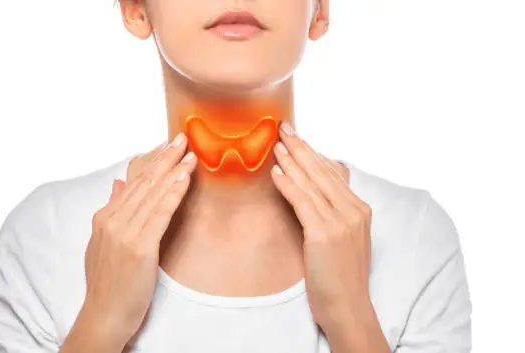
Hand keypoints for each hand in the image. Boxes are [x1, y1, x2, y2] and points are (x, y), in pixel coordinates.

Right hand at [79, 133, 196, 347]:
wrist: (104, 314)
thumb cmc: (107, 282)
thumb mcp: (102, 243)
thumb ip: (111, 210)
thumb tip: (118, 184)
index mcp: (104, 218)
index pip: (133, 183)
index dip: (152, 162)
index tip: (168, 146)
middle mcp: (112, 221)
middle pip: (143, 183)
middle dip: (165, 158)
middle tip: (182, 137)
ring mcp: (125, 233)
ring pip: (152, 194)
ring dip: (173, 170)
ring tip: (189, 152)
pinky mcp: (140, 247)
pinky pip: (160, 214)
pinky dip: (173, 193)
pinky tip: (184, 177)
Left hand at [270, 121, 372, 329]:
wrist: (348, 306)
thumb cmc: (341, 276)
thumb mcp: (346, 239)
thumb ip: (336, 213)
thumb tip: (316, 190)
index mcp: (360, 210)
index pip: (333, 173)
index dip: (313, 153)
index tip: (298, 137)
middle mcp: (353, 211)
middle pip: (322, 172)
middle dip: (301, 148)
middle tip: (283, 128)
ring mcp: (340, 221)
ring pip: (311, 183)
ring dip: (291, 160)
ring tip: (276, 143)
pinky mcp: (324, 234)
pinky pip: (302, 201)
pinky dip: (288, 184)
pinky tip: (276, 172)